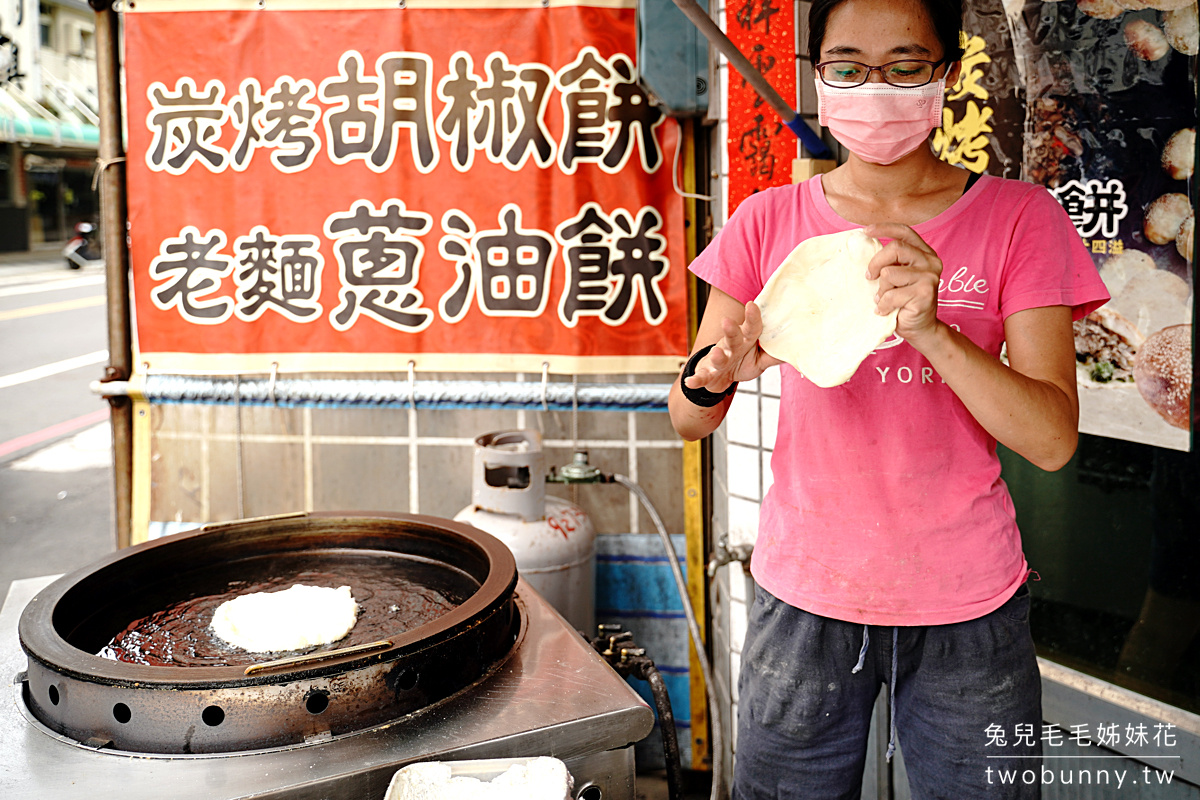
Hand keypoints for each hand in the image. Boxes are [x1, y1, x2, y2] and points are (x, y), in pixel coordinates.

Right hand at [684, 301, 782, 391]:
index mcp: (745, 340)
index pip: (751, 327)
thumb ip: (773, 356)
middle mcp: (730, 346)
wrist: (719, 378)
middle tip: (728, 322)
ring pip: (718, 356)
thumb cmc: (741, 362)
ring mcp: (718, 359)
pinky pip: (702, 376)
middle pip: (732, 337)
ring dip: (717, 355)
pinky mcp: (708, 373)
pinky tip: (690, 381)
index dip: (752, 317)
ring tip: (718, 352)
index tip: (752, 305)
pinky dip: (695, 379)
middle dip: (730, 330)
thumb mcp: (759, 361)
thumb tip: (795, 350)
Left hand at [863, 223, 942, 343]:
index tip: (866, 231)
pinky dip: (883, 305)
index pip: (904, 232)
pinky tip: (887, 310)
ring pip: (889, 273)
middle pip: (895, 248)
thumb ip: (890, 263)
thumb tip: (862, 247)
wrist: (920, 328)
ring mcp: (930, 277)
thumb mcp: (897, 277)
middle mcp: (930, 262)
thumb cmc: (904, 302)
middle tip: (869, 277)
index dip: (884, 228)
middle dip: (875, 262)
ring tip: (884, 299)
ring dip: (881, 289)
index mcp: (924, 253)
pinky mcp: (925, 294)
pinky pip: (891, 295)